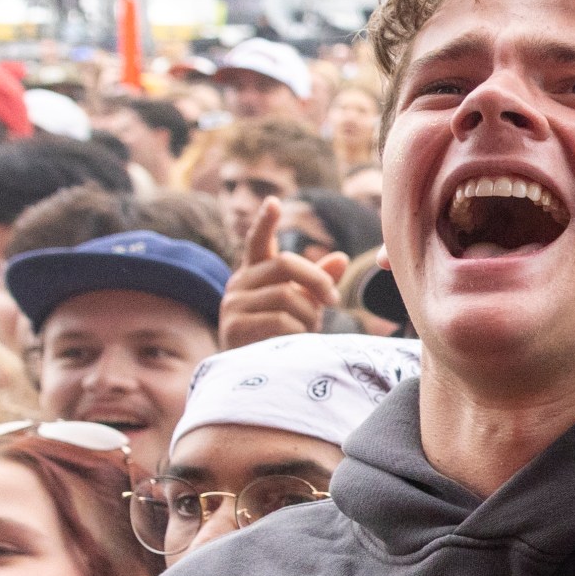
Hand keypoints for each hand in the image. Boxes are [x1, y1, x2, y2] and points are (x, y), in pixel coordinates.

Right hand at [220, 193, 349, 346]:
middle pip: (285, 264)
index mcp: (255, 273)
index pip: (257, 241)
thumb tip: (341, 258)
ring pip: (286, 295)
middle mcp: (239, 283)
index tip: (273, 201)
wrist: (253, 374)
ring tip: (307, 329)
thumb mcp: (302, 303)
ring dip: (308, 314)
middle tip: (334, 299)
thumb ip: (317, 281)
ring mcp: (233, 304)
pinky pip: (280, 320)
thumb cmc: (280, 334)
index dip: (265, 222)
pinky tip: (294, 341)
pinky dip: (298, 331)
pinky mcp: (234, 327)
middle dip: (317, 280)